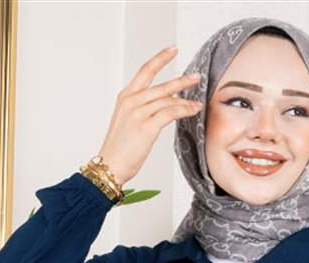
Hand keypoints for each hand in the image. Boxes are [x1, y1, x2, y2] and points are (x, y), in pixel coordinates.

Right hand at [97, 44, 202, 185]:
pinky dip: (183, 110)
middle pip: (160, 84)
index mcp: (126, 97)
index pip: (145, 71)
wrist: (110, 165)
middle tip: (196, 76)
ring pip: (167, 99)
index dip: (160, 59)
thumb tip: (166, 104)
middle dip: (181, 80)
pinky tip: (193, 110)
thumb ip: (143, 109)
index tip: (172, 50)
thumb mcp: (128, 121)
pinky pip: (169, 113)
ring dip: (186, 99)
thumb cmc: (120, 148)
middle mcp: (131, 101)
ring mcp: (138, 113)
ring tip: (198, 101)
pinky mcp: (146, 126)